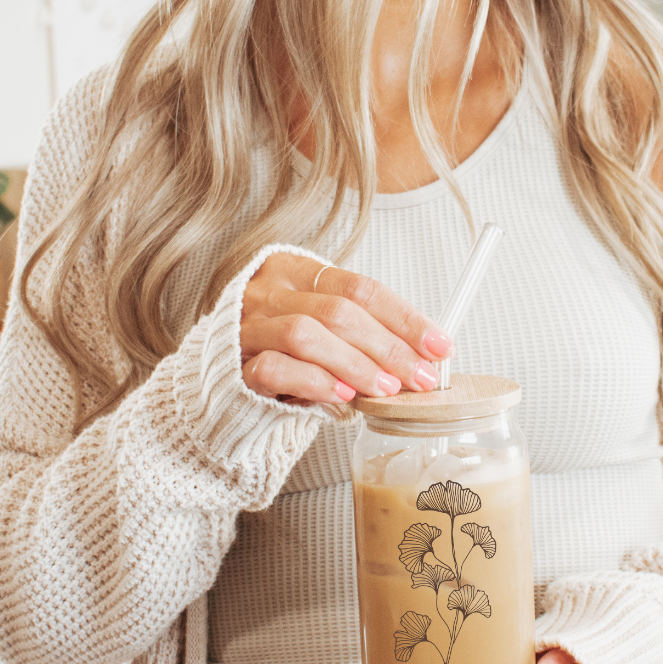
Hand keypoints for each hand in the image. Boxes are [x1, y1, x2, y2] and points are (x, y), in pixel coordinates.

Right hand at [240, 253, 453, 403]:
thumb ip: (364, 329)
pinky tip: (344, 395)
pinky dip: (316, 381)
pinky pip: (275, 368)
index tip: (439, 345)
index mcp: (295, 269)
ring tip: (386, 389)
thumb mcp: (325, 326)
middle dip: (388, 346)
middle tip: (420, 376)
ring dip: (356, 363)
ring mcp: (247, 327)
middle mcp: (268, 291)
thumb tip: (427, 352)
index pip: (360, 287)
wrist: (223, 378)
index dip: (405, 317)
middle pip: (339, 311)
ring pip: (306, 334)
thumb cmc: (286, 350)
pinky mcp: (233, 366)